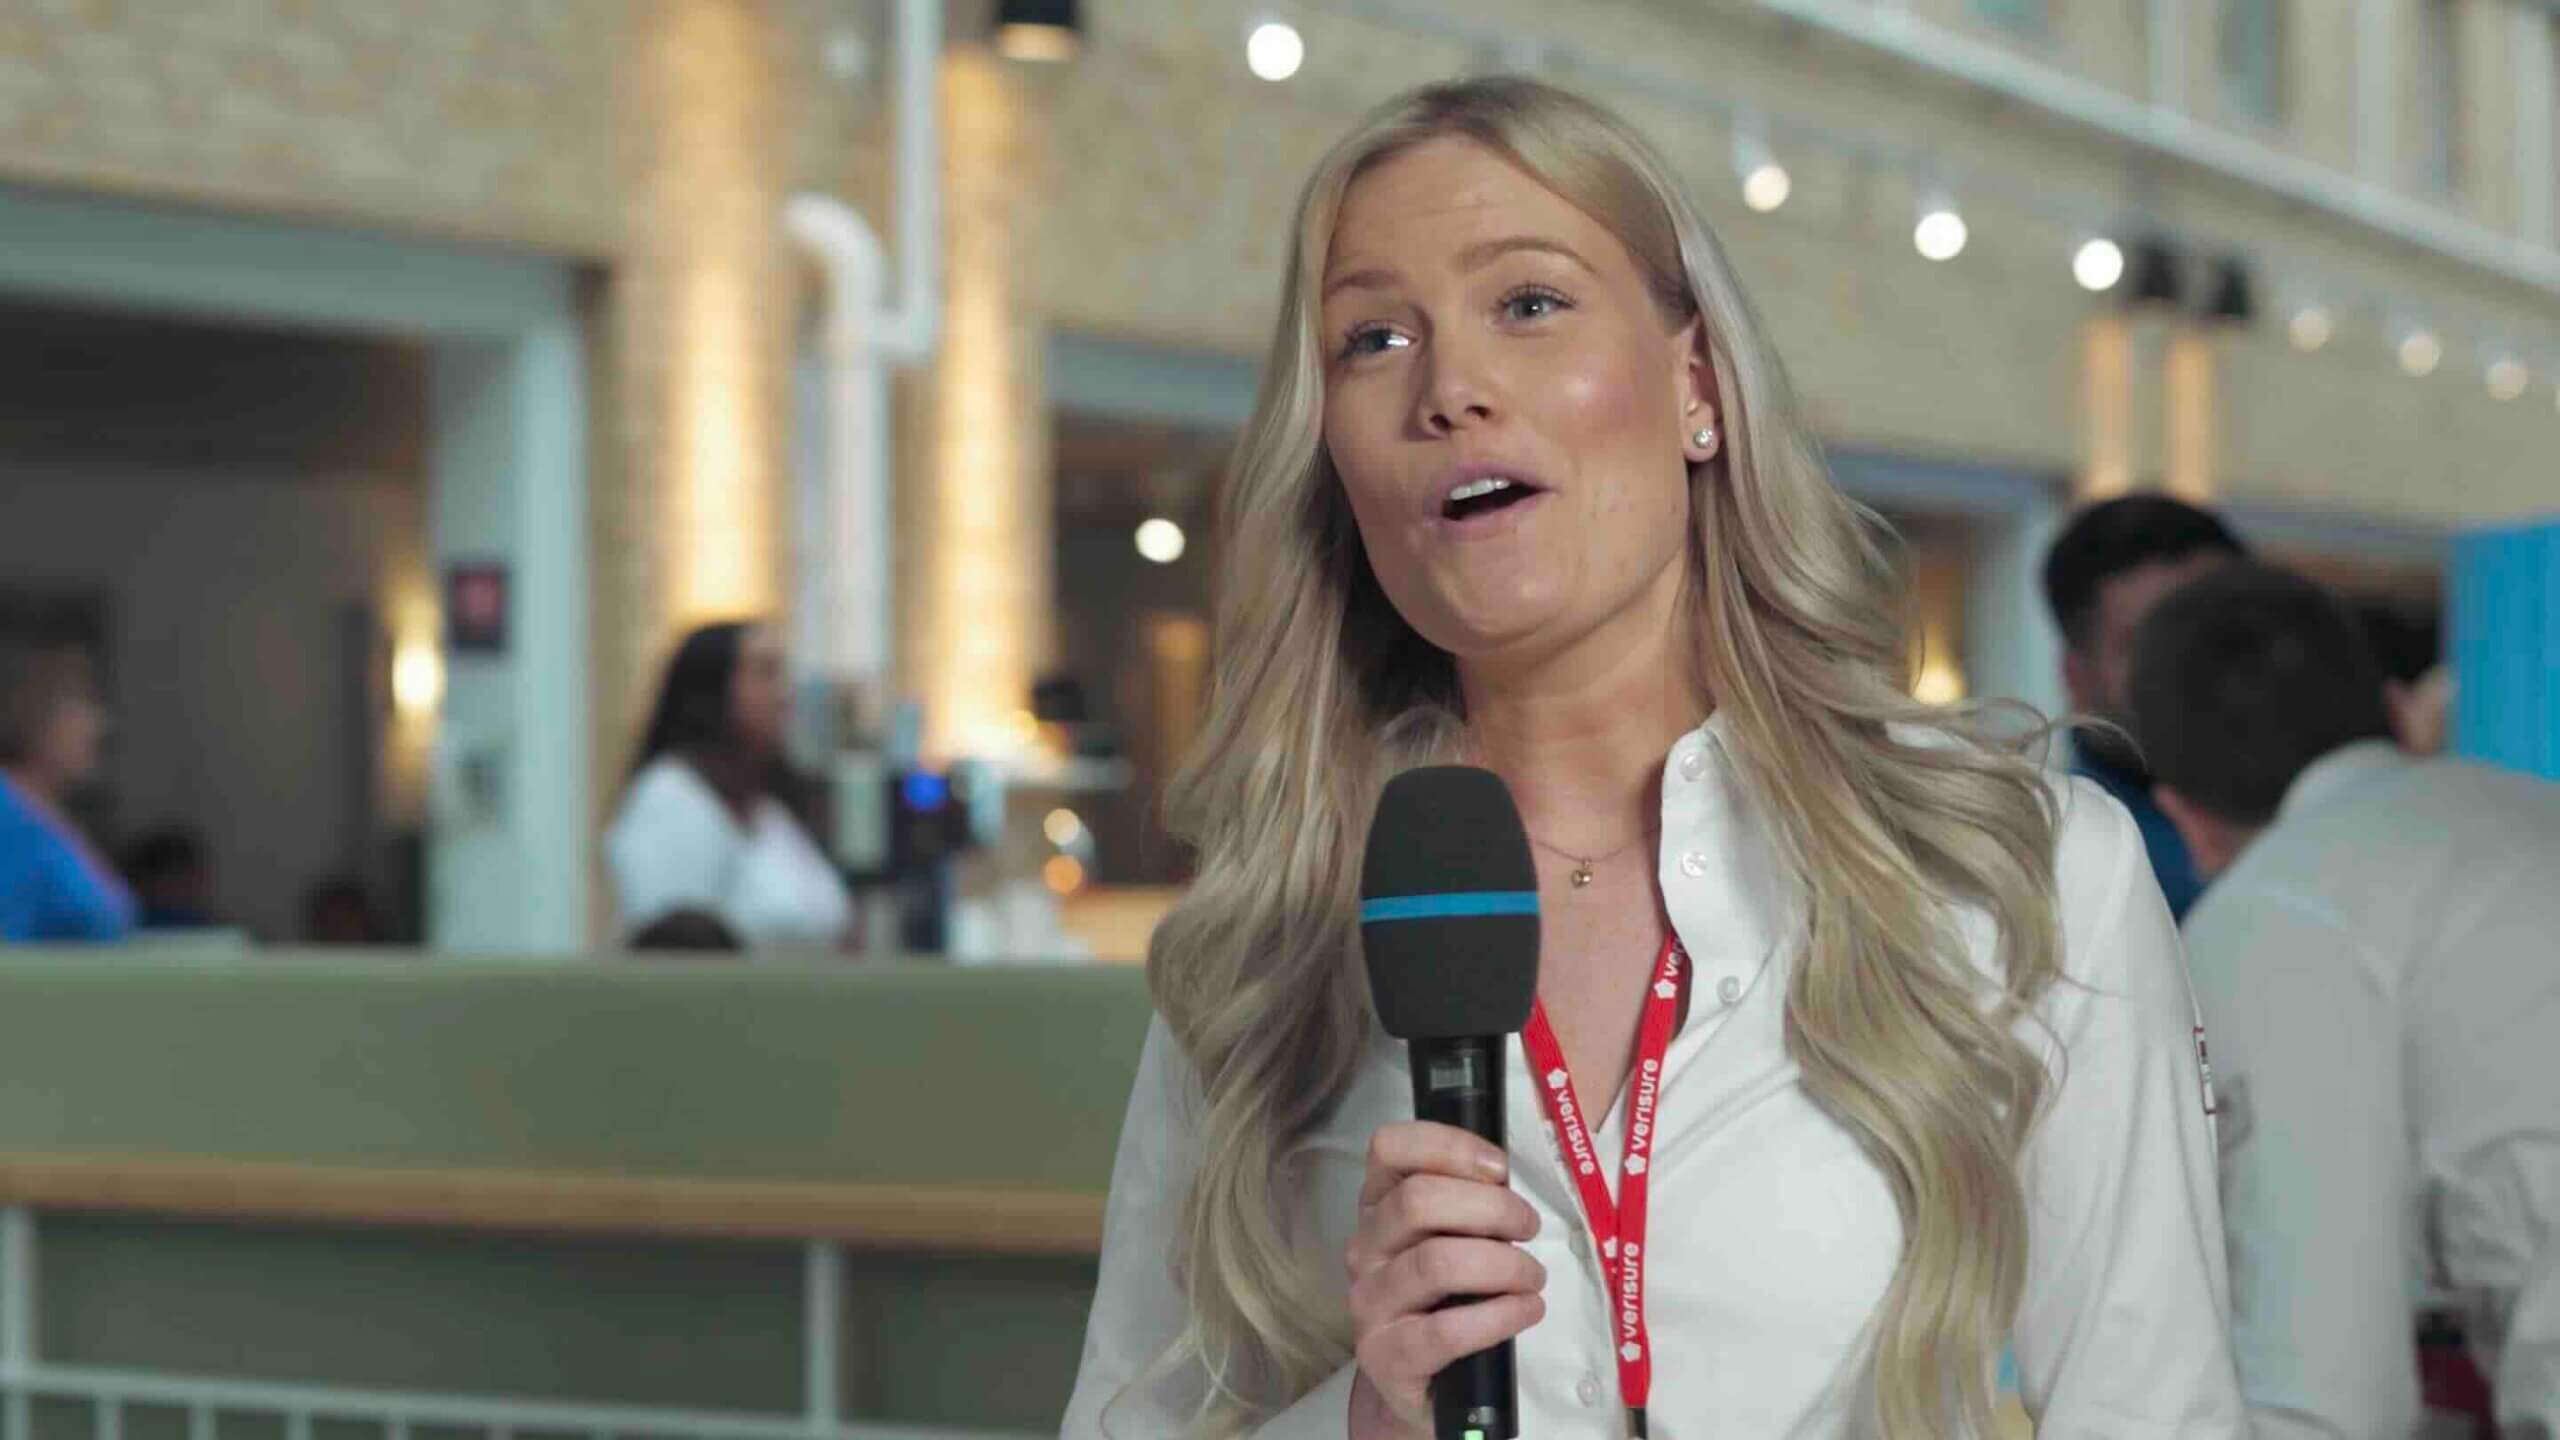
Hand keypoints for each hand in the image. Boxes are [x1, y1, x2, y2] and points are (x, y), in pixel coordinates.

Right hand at [1344, 1122, 1544, 1438]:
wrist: (1426, 1383)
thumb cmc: (1448, 1297)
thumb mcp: (1450, 1238)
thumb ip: (1466, 1201)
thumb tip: (1507, 1180)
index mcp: (1377, 1206)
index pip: (1390, 1148)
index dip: (1449, 1146)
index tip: (1499, 1169)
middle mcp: (1365, 1248)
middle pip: (1418, 1200)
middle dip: (1491, 1208)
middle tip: (1529, 1228)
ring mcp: (1369, 1304)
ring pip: (1435, 1262)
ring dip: (1502, 1264)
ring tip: (1534, 1278)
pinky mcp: (1387, 1357)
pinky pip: (1445, 1331)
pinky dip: (1498, 1316)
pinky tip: (1527, 1310)